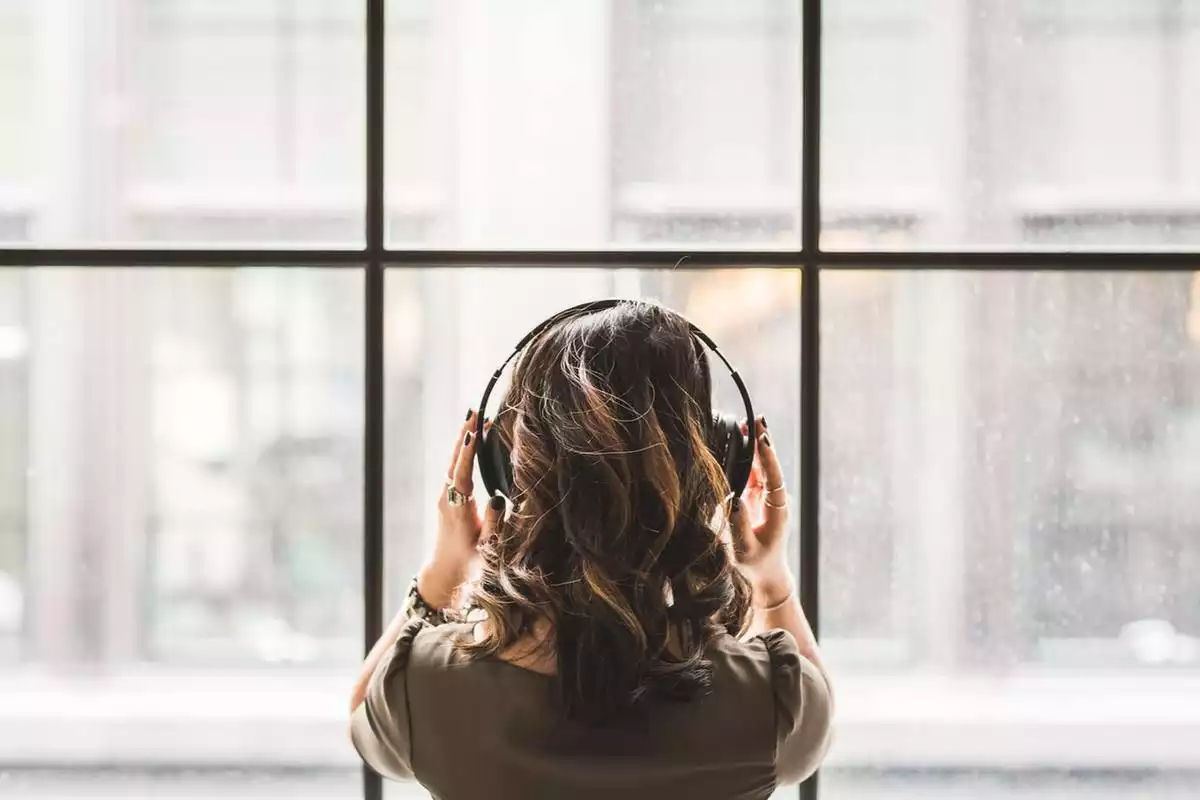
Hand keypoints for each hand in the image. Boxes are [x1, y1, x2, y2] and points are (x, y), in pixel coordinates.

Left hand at [418, 410, 504, 608]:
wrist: (446, 572)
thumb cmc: (470, 561)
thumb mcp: (487, 545)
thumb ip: (494, 522)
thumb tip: (498, 498)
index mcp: (457, 508)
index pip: (462, 474)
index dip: (468, 452)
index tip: (473, 430)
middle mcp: (447, 498)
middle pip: (454, 460)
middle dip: (464, 434)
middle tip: (474, 410)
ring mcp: (445, 497)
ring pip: (453, 462)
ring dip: (463, 440)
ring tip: (474, 418)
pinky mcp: (447, 498)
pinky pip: (455, 469)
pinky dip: (463, 452)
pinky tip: (471, 441)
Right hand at [729, 417, 793, 606]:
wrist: (767, 575)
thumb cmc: (756, 564)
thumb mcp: (744, 548)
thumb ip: (738, 525)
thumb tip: (731, 499)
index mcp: (778, 509)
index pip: (773, 477)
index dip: (768, 457)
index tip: (762, 438)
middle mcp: (776, 499)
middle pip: (769, 465)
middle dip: (762, 442)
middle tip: (755, 419)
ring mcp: (767, 497)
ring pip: (762, 466)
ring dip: (754, 446)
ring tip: (746, 424)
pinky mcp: (757, 497)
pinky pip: (753, 473)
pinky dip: (747, 457)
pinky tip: (740, 441)